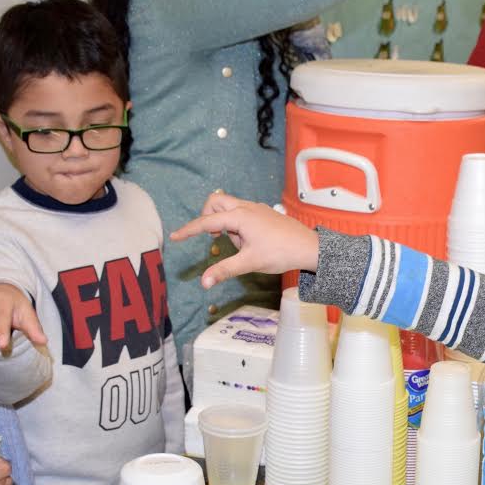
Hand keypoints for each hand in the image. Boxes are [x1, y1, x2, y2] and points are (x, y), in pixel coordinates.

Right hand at [171, 193, 319, 288]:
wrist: (309, 248)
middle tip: (216, 239)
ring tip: (242, 247)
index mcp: (240, 216)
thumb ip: (224, 270)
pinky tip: (251, 243)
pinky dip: (238, 226)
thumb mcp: (250, 263)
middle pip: (215, 202)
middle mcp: (246, 207)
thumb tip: (204, 282)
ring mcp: (256, 208)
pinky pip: (242, 213)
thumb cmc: (281, 253)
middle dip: (208, 217)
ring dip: (226, 225)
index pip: (206, 222)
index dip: (188, 230)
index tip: (174, 237)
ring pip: (229, 208)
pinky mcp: (263, 213)